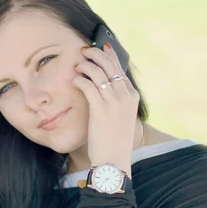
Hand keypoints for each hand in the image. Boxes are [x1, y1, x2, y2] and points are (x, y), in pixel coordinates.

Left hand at [72, 43, 139, 176]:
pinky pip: (87, 85)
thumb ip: (115, 100)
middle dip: (95, 54)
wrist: (113, 160)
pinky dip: (79, 80)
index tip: (99, 47)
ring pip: (97, 72)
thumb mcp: (121, 116)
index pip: (119, 68)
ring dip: (85, 66)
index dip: (108, 55)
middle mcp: (125, 95)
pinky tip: (75, 81)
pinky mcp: (100, 109)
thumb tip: (104, 85)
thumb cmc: (114, 140)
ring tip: (77, 66)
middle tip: (84, 51)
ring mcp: (114, 101)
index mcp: (132, 96)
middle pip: (109, 65)